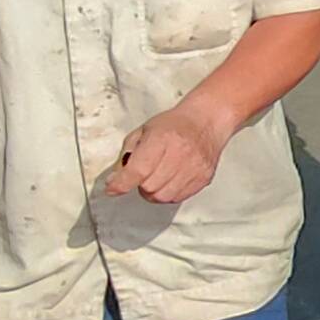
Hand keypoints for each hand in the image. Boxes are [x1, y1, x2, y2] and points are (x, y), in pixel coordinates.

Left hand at [107, 98, 233, 203]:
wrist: (206, 121)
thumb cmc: (175, 124)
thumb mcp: (144, 131)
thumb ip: (128, 154)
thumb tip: (117, 179)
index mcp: (161, 139)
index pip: (138, 170)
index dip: (121, 183)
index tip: (112, 188)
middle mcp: (179, 154)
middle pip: (149, 187)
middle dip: (140, 184)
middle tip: (142, 175)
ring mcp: (193, 168)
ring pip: (163, 197)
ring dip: (154, 192)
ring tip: (155, 178)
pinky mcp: (202, 178)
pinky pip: (178, 198)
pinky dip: (169, 193)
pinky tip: (169, 180)